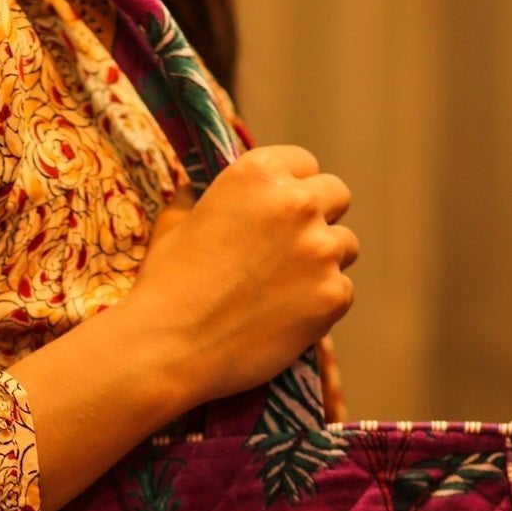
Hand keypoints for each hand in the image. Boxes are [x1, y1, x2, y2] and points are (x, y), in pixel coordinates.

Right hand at [131, 146, 356, 406]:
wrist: (170, 347)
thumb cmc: (166, 285)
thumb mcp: (174, 224)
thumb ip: (198, 199)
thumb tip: (197, 190)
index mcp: (258, 174)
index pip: (304, 163)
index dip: (293, 187)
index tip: (282, 211)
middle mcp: (297, 203)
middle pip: (337, 195)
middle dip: (319, 217)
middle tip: (291, 249)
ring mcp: (320, 250)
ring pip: (345, 246)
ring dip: (323, 262)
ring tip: (284, 288)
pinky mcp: (332, 294)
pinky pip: (343, 290)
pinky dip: (322, 304)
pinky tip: (287, 317)